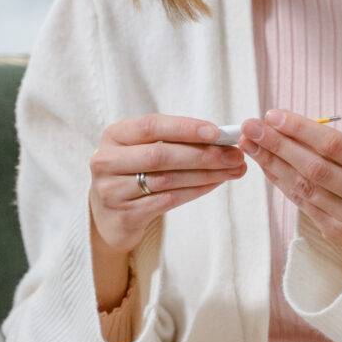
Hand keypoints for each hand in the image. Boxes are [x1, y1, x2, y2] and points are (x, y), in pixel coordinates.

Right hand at [88, 113, 246, 256]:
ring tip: (233, 170)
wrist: (109, 216)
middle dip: (203, 155)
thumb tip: (222, 137)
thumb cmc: (135, 173)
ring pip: (167, 179)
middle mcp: (107, 161)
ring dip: (206, 174)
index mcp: (114, 135)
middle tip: (235, 156)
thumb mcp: (142, 149)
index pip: (151, 126)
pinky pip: (168, 200)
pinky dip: (195, 191)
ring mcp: (112, 190)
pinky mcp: (124, 215)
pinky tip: (214, 184)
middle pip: (160, 155)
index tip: (218, 132)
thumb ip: (174, 141)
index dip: (185, 128)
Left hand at [240, 109, 341, 251]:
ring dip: (272, 163)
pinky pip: (302, 202)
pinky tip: (267, 165)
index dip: (301, 129)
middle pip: (315, 167)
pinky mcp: (337, 232)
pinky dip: (281, 181)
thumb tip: (284, 125)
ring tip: (251, 144)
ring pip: (304, 187)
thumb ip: (335, 146)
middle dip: (278, 144)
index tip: (273, 115)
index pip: (335, 145)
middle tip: (251, 127)